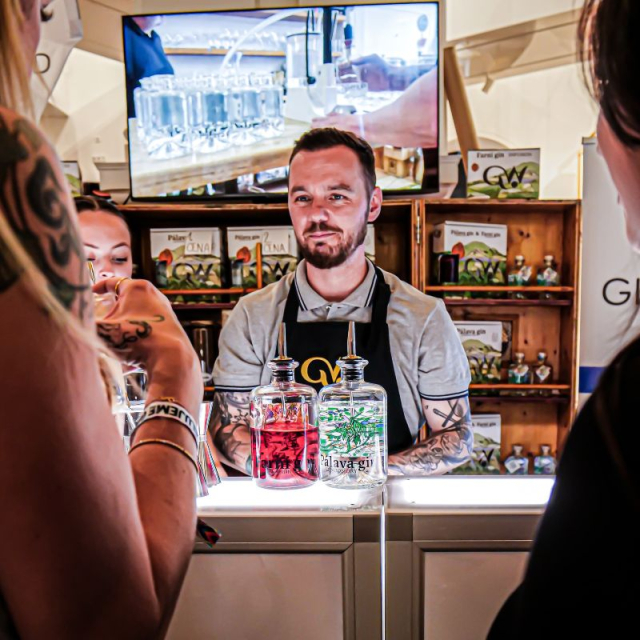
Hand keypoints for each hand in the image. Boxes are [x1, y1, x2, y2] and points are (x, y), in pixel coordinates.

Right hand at [92, 278, 202, 413]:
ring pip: (136, 315)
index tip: (88, 294)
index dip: (97, 288)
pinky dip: (136, 336)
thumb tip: (70, 324)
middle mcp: (153, 294)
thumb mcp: (104, 331)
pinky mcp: (170, 325)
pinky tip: (131, 354)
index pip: (112, 282)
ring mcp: (164, 309)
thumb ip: (85, 324)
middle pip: (125, 299)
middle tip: (101, 322)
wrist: (170, 357)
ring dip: (123, 326)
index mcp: (137, 288)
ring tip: (116, 340)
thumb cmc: (137, 338)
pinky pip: (147, 328)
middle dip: (111, 311)